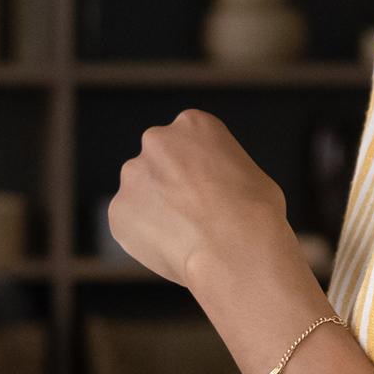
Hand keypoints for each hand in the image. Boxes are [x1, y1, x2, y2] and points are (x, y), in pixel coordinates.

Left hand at [108, 110, 304, 291]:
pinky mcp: (118, 210)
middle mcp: (157, 140)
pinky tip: (171, 248)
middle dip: (169, 186)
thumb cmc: (255, 214)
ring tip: (184, 236)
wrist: (235, 249)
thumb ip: (221, 173)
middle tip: (191, 214)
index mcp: (193, 124)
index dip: (197, 170)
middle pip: (158, 163)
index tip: (206, 190)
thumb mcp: (251, 174)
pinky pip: (129, 224)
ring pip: (140, 194)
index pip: (186, 142)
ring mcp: (133, 175)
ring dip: (155, 211)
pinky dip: (144, 237)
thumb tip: (215, 191)